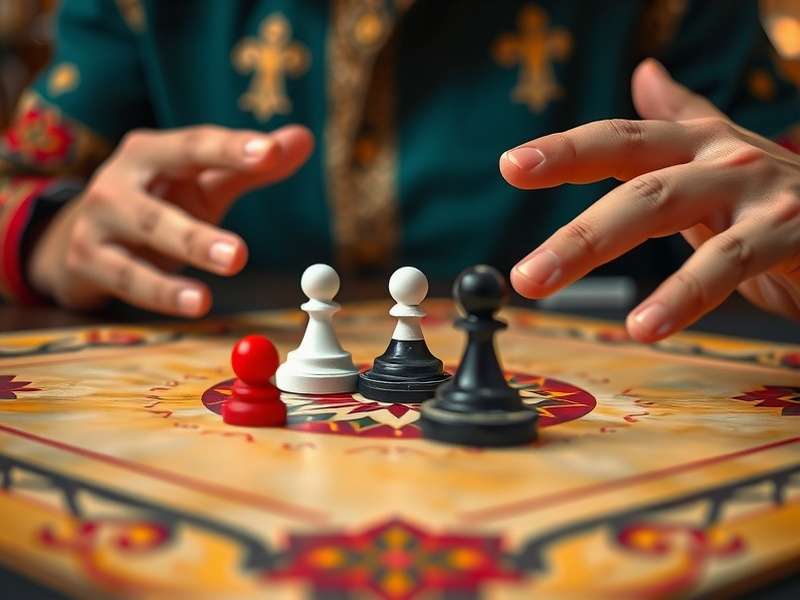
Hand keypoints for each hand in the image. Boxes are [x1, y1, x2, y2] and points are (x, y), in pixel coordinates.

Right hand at [29, 124, 313, 316]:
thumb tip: (304, 139)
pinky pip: (130, 278)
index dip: (231, 148)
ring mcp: (98, 222)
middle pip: (161, 205)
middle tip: (242, 253)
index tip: (270, 151)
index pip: (194, 147)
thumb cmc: (158, 201)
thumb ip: (250, 167)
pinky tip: (198, 303)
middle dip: (199, 230)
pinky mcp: (89, 261)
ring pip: (145, 241)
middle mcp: (117, 182)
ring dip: (186, 257)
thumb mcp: (202, 183)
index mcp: (150, 152)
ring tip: (228, 273)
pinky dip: (163, 293)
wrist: (83, 236)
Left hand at [500, 58, 799, 341]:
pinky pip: (730, 264)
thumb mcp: (721, 163)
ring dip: (593, 246)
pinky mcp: (792, 232)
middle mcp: (724, 157)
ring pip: (663, 208)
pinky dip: (683, 296)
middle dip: (572, 228)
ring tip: (543, 286)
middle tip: (523, 274)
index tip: (512, 166)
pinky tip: (645, 326)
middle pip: (634, 182)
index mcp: (698, 145)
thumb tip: (645, 75)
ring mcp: (759, 191)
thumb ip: (679, 123)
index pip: (621, 140)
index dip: (566, 149)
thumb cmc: (780, 202)